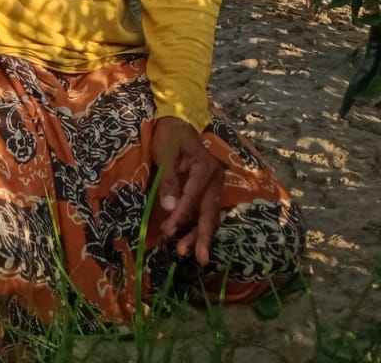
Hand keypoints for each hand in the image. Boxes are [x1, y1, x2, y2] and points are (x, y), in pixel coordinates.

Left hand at [150, 115, 223, 264]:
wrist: (178, 122)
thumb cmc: (170, 136)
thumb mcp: (165, 153)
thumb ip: (168, 180)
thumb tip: (170, 207)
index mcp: (204, 168)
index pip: (193, 197)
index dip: (181, 216)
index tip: (169, 232)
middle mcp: (214, 179)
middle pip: (209, 211)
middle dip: (203, 235)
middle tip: (200, 258)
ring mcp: (213, 187)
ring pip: (209, 215)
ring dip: (200, 235)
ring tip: (189, 254)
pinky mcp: (206, 192)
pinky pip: (204, 212)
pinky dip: (196, 227)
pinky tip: (187, 242)